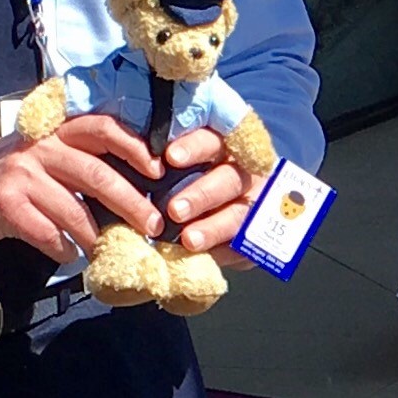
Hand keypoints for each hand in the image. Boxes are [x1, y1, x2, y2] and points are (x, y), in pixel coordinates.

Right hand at [0, 111, 161, 262]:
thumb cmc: (0, 177)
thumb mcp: (36, 156)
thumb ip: (74, 163)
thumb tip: (130, 192)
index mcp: (52, 132)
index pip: (102, 128)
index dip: (135, 146)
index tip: (159, 170)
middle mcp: (39, 148)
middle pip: (97, 174)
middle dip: (132, 202)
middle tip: (152, 224)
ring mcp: (21, 176)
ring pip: (75, 211)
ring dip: (98, 237)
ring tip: (111, 250)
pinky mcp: (6, 206)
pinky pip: (49, 234)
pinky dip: (64, 249)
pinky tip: (69, 256)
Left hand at [160, 127, 261, 253]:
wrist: (237, 206)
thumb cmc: (192, 180)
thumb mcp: (184, 162)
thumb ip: (168, 163)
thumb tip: (138, 166)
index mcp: (225, 147)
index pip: (213, 141)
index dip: (195, 147)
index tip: (171, 157)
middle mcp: (245, 172)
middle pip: (229, 179)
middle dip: (202, 195)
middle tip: (175, 210)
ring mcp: (258, 204)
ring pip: (239, 214)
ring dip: (214, 228)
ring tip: (190, 240)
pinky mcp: (259, 234)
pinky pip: (247, 243)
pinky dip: (226, 250)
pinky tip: (205, 255)